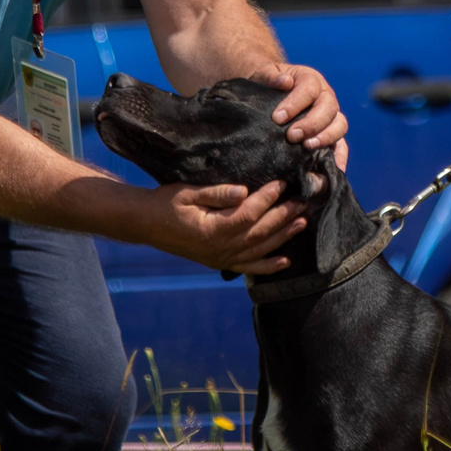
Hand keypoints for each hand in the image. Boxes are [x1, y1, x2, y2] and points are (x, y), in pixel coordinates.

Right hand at [147, 178, 307, 273]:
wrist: (146, 224)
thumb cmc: (166, 203)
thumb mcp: (187, 192)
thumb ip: (217, 194)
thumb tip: (243, 191)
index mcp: (212, 229)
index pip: (248, 214)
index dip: (267, 199)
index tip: (282, 183)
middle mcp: (219, 249)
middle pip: (259, 232)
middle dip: (283, 215)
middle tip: (304, 200)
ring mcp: (221, 259)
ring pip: (259, 249)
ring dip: (283, 236)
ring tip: (302, 221)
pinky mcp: (219, 263)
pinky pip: (248, 267)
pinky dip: (268, 266)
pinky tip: (285, 261)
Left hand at [266, 63, 348, 162]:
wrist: (270, 93)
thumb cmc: (268, 84)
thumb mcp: (264, 73)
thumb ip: (270, 76)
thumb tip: (285, 82)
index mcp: (310, 79)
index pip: (309, 89)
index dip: (295, 103)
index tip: (277, 118)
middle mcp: (325, 96)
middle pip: (329, 108)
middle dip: (312, 123)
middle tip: (292, 136)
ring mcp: (331, 116)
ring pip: (339, 125)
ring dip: (326, 137)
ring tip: (307, 148)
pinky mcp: (332, 134)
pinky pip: (341, 144)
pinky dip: (340, 156)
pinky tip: (335, 167)